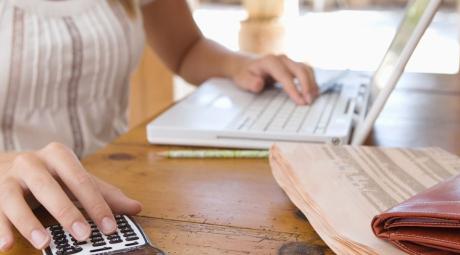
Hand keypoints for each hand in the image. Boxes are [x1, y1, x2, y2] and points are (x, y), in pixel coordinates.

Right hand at [0, 143, 141, 250]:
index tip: (109, 227)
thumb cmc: (50, 175)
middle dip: (67, 212)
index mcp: (58, 155)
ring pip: (15, 199)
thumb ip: (104, 193)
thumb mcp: (76, 179)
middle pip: (49, 187)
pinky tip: (6, 245)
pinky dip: (0, 229)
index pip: (81, 180)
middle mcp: (32, 162)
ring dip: (30, 223)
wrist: (6, 164)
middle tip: (83, 235)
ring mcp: (9, 178)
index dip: (96, 204)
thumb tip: (136, 207)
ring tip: (44, 243)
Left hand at [232, 54, 318, 104]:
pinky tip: (313, 92)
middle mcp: (282, 59)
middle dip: (307, 86)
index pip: (286, 76)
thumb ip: (250, 83)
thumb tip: (259, 84)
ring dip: (312, 83)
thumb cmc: (245, 74)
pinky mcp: (292, 66)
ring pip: (306, 69)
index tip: (301, 102)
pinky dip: (311, 81)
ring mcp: (289, 61)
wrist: (245, 65)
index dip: (294, 89)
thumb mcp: (243, 80)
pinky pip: (306, 72)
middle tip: (309, 102)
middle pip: (300, 70)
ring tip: (313, 98)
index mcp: (270, 62)